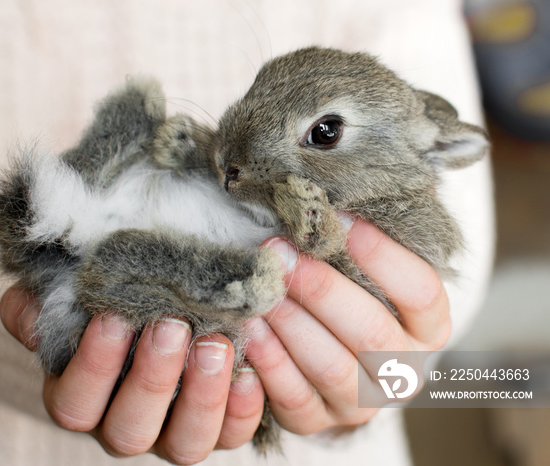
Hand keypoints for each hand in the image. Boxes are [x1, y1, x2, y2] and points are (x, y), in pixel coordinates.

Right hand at [0, 287, 265, 463]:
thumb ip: (39, 303)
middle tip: (170, 326)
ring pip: (185, 445)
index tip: (113, 317)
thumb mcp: (65, 291)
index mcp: (81, 397)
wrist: (161, 299)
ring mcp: (173, 433)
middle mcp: (125, 424)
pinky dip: (243, 408)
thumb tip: (29, 312)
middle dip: (151, 380)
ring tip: (216, 343)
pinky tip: (249, 368)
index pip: (74, 403)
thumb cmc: (107, 296)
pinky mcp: (219, 427)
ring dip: (202, 398)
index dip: (93, 367)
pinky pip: (232, 434)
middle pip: (129, 431)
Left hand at [248, 217, 450, 434]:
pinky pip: (293, 397)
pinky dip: (269, 361)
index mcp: (429, 328)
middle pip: (370, 332)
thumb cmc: (353, 295)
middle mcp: (403, 371)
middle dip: (320, 288)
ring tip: (260, 287)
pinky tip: (249, 326)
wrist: (336, 358)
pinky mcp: (318, 420)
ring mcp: (361, 402)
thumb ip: (370, 233)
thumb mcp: (371, 265)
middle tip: (280, 251)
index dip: (381, 254)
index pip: (419, 291)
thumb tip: (363, 175)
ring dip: (290, 322)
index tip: (338, 218)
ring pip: (329, 366)